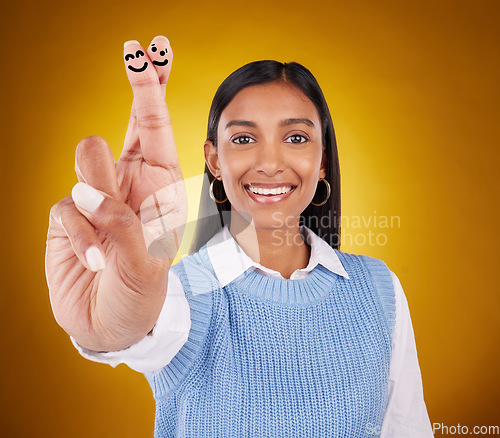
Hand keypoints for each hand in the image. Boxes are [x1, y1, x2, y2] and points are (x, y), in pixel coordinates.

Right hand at [45, 36, 186, 351]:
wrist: (114, 324)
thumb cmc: (141, 292)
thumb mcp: (148, 262)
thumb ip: (122, 224)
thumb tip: (85, 191)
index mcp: (158, 188)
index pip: (157, 130)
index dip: (153, 89)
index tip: (149, 51)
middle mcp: (128, 184)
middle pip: (130, 123)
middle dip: (139, 87)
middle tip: (139, 51)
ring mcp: (95, 197)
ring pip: (88, 157)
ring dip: (101, 192)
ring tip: (111, 232)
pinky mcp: (66, 215)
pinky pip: (66, 208)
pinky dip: (83, 238)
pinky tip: (96, 261)